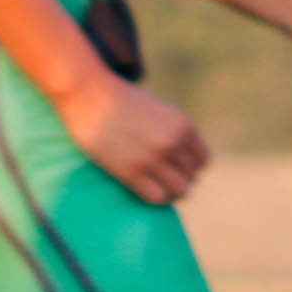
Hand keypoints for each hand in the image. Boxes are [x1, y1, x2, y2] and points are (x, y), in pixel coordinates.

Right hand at [58, 72, 208, 205]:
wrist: (88, 93)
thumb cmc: (119, 100)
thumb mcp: (158, 109)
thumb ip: (172, 130)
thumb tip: (178, 157)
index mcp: (183, 124)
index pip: (202, 160)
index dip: (190, 167)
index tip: (175, 168)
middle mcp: (173, 142)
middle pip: (191, 177)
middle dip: (178, 179)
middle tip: (160, 178)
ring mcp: (153, 158)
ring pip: (179, 191)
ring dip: (169, 192)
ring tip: (155, 187)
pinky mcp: (132, 171)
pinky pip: (158, 197)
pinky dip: (156, 198)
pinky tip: (145, 190)